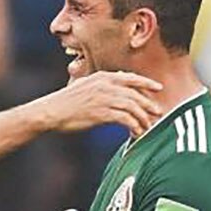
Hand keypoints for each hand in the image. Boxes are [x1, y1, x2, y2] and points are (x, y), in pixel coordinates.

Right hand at [33, 71, 163, 136]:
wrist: (51, 111)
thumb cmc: (66, 102)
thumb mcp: (84, 85)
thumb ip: (102, 83)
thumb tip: (118, 81)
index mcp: (103, 77)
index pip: (131, 78)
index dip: (147, 83)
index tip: (159, 88)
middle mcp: (106, 86)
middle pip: (135, 94)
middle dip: (148, 104)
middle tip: (158, 113)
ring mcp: (104, 99)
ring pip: (132, 108)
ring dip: (142, 118)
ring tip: (147, 127)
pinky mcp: (102, 113)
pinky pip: (125, 120)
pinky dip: (133, 126)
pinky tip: (136, 133)